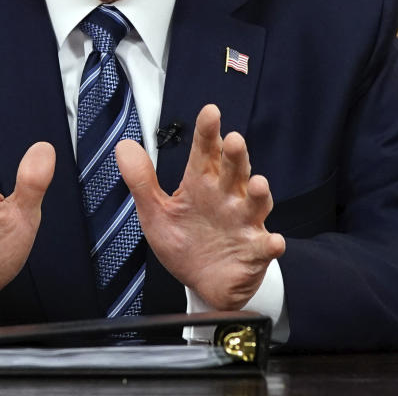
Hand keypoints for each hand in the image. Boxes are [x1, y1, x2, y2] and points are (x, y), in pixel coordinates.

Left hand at [115, 104, 284, 310]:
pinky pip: (265, 246)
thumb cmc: (185, 243)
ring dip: (258, 193)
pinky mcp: (254, 251)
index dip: (207, 133)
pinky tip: (273, 241)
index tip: (210, 112)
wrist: (204, 284)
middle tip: (233, 140)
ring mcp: (243, 223)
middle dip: (235, 156)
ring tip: (257, 184)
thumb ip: (142, 180)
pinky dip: (270, 244)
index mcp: (201, 185)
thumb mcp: (156, 212)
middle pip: (233, 171)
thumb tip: (124, 146)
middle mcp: (226, 198)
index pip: (205, 152)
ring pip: (255, 203)